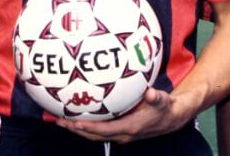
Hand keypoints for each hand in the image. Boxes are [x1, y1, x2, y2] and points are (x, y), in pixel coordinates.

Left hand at [57, 88, 186, 143]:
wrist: (171, 119)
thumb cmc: (164, 107)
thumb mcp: (162, 100)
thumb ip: (156, 97)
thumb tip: (150, 94)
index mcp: (130, 128)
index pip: (104, 130)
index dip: (89, 127)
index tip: (74, 122)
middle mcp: (122, 134)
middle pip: (94, 135)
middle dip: (76, 129)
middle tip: (59, 122)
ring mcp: (120, 134)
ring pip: (95, 135)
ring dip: (78, 129)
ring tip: (61, 121)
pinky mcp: (119, 131)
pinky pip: (99, 130)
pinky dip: (87, 126)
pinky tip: (77, 116)